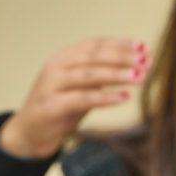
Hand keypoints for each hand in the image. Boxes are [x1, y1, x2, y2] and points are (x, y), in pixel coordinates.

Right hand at [0, 37, 148, 158]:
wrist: (29, 132)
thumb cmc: (61, 107)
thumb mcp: (83, 87)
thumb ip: (101, 75)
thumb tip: (136, 65)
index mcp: (64, 57)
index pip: (95, 45)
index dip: (120, 44)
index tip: (143, 47)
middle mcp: (57, 66)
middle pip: (94, 57)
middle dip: (122, 57)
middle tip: (145, 60)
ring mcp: (52, 85)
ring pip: (89, 75)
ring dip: (117, 74)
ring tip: (140, 76)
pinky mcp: (51, 106)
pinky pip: (82, 99)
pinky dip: (105, 98)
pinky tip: (124, 97)